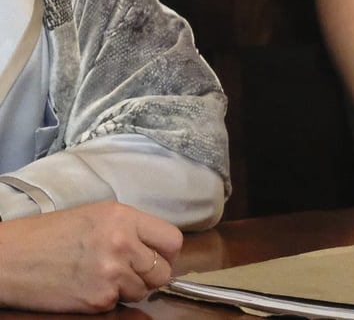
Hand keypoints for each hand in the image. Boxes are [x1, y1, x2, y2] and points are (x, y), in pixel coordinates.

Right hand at [0, 201, 182, 311]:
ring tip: (104, 275)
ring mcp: (112, 273)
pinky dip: (109, 299)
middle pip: (163, 269)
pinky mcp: (100, 299)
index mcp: (124, 217)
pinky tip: (90, 285)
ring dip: (129, 287)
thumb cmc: (51, 234)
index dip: (167, 251)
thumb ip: (130, 227)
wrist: (15, 258)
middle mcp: (123, 243)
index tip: (160, 255)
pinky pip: (120, 303)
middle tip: (132, 270)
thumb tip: (156, 246)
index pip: (172, 239)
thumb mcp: (97, 215)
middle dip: (151, 273)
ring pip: (143, 290)